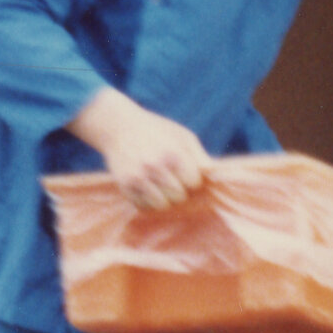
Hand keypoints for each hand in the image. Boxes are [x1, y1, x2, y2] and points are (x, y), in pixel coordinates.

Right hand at [70, 88, 209, 209]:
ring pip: (161, 206)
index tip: (185, 172)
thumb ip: (200, 156)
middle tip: (171, 179)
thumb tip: (213, 176)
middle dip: (179, 190)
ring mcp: (137, 177)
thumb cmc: (157, 130)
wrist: (118, 125)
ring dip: (163, 198)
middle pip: (179, 197)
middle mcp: (154, 166)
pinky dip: (147, 202)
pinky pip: (143, 207)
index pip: (193, 183)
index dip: (191, 179)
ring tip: (160, 185)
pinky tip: (147, 188)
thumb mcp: (182, 135)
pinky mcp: (124, 185)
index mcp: (172, 153)